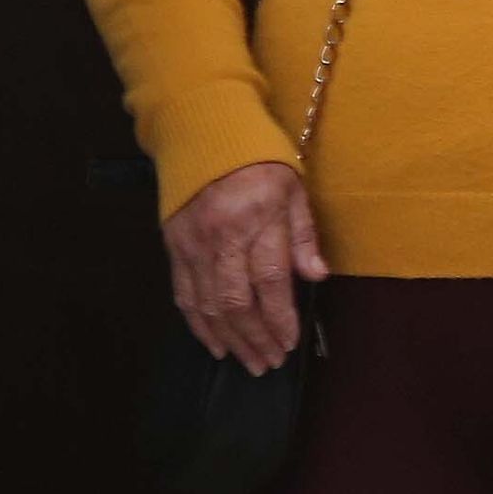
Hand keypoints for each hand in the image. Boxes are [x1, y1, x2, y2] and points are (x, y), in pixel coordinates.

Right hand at [163, 161, 328, 375]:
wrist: (204, 130)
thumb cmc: (259, 157)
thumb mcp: (292, 185)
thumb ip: (303, 233)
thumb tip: (317, 276)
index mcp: (260, 216)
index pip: (272, 279)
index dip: (281, 317)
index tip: (290, 342)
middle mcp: (225, 235)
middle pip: (239, 301)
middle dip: (257, 338)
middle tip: (270, 363)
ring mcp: (196, 244)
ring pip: (211, 306)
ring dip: (231, 340)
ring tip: (250, 362)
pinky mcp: (175, 248)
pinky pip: (185, 296)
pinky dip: (199, 326)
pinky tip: (215, 344)